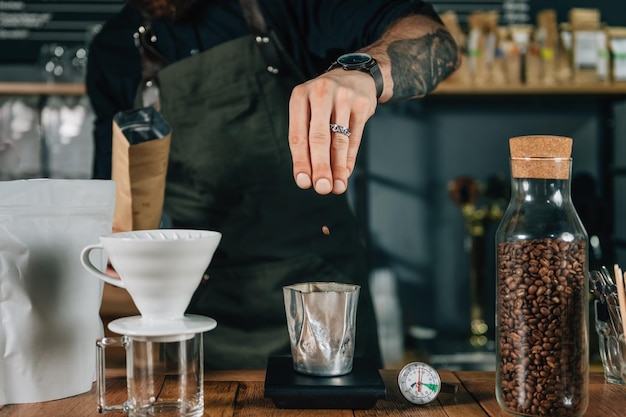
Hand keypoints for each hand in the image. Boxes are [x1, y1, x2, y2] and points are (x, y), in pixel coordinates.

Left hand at [288, 69, 377, 194]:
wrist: (356, 76)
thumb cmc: (326, 100)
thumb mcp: (310, 110)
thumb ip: (307, 138)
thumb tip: (309, 176)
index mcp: (300, 96)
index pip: (298, 135)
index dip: (301, 161)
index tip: (303, 182)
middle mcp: (320, 93)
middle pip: (319, 138)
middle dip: (320, 166)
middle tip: (321, 188)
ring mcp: (343, 97)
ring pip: (339, 140)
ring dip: (338, 168)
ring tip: (336, 187)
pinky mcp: (362, 104)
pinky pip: (355, 137)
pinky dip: (349, 158)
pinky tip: (345, 173)